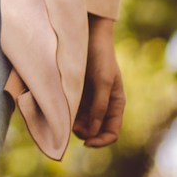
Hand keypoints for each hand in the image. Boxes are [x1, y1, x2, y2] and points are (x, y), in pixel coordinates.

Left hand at [73, 15, 124, 146]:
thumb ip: (99, 107)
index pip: (112, 132)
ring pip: (83, 122)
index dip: (101, 141)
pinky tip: (61, 110)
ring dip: (74, 125)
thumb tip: (93, 132)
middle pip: (95, 130)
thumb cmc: (100, 58)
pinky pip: (73, 110)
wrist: (87, 35)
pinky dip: (68, 114)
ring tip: (65, 118)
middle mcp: (103, 104)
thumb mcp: (103, 83)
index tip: (86, 141)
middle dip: (85, 133)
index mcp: (116, 103)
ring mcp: (89, 99)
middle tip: (71, 128)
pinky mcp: (76, 92)